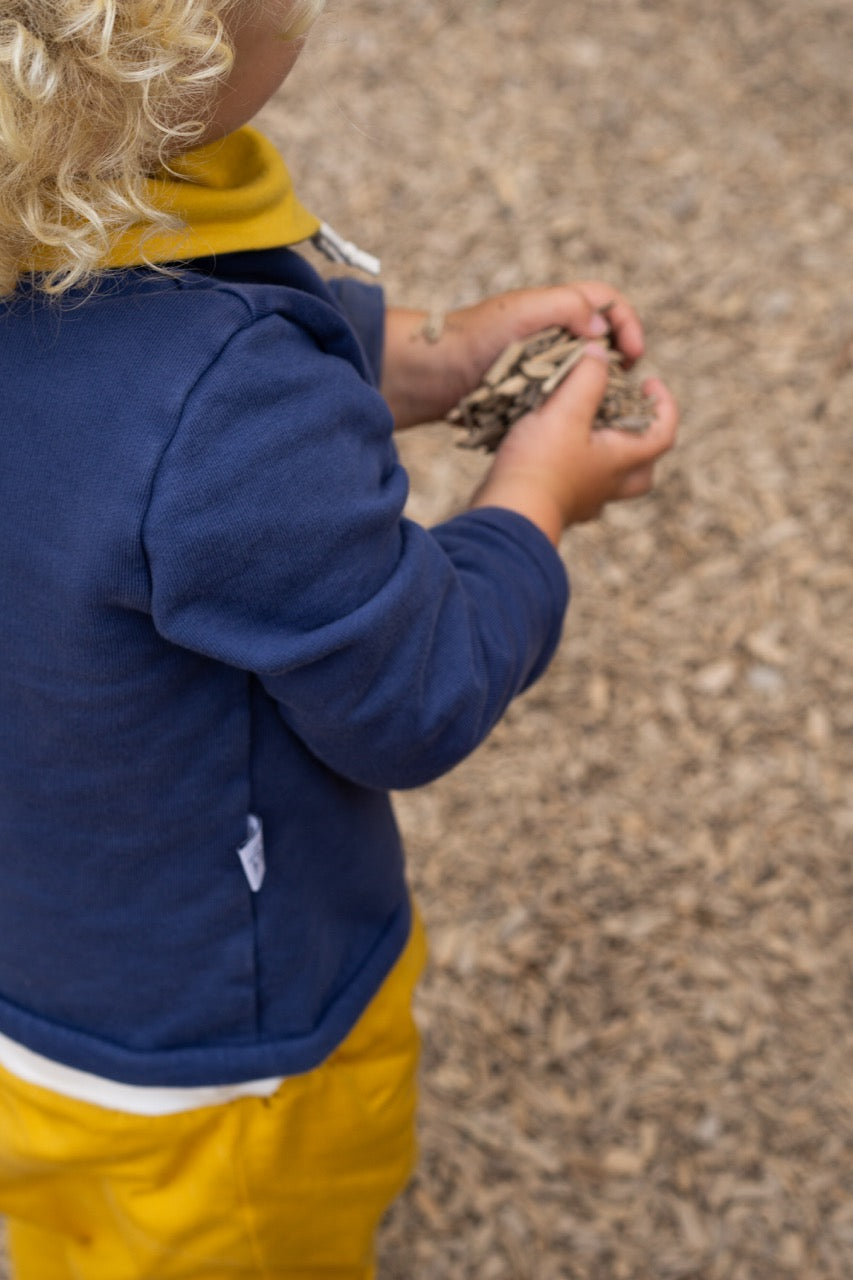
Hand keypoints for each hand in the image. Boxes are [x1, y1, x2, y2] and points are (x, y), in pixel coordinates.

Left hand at [381, 282, 642, 430]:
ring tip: (605, 409)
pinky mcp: (524, 391)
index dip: (627, 323)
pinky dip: (574, 406)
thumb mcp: (522, 313)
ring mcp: (537, 363)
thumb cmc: (472, 338)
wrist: (427, 374)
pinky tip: (577, 423)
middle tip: (624, 387)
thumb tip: (601, 330)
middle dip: (619, 359)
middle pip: (601, 339)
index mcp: (554, 307)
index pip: (606, 302)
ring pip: (583, 371)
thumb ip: (566, 308)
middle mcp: (549, 332)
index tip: (635, 355)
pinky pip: (560, 396)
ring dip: (599, 387)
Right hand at [470, 348, 678, 542]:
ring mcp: (585, 501)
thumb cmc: (541, 462)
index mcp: (621, 459)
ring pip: (612, 483)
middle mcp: (608, 485)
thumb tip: (599, 353)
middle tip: (627, 417)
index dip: (665, 404)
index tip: (649, 381)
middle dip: (643, 441)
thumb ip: (587, 377)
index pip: (664, 433)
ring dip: (610, 459)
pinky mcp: (559, 508)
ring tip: (591, 435)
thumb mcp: (566, 409)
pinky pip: (580, 491)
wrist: (509, 514)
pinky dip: (577, 471)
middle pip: (644, 469)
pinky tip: (557, 457)